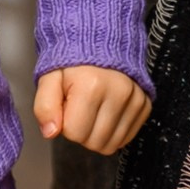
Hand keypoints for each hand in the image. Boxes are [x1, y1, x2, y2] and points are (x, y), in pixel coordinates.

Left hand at [35, 65, 150, 154]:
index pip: (74, 133)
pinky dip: (114, 132)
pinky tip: (108, 113)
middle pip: (94, 143)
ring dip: (98, 134)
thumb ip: (44, 106)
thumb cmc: (74, 63)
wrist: (103, 42)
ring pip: (112, 145)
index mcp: (92, 86)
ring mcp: (135, 99)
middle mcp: (119, 92)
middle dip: (82, 131)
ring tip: (94, 110)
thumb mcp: (50, 78)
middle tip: (80, 109)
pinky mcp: (145, 105)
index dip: (66, 124)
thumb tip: (51, 132)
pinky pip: (127, 138)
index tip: (68, 106)